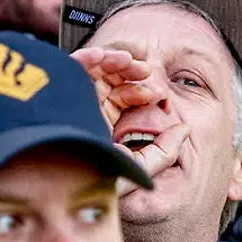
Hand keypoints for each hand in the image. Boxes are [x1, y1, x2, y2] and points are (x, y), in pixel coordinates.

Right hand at [71, 47, 190, 179]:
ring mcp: (72, 103)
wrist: (65, 186)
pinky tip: (103, 56)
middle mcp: (87, 113)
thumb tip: (185, 129)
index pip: (123, 100)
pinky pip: (69, 69)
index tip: (157, 95)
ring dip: (113, 60)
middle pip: (109, 82)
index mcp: (104, 126)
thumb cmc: (98, 180)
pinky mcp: (56, 96)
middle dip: (130, 71)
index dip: (141, 92)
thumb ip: (165, 151)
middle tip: (146, 71)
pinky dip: (86, 57)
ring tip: (129, 60)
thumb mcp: (139, 167)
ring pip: (93, 71)